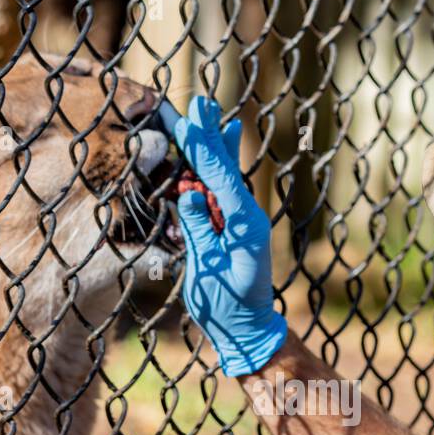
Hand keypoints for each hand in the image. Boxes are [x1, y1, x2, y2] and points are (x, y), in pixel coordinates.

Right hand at [167, 96, 286, 376]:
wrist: (246, 331)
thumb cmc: (227, 307)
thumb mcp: (210, 270)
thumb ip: (200, 231)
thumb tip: (189, 194)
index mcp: (243, 224)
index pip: (219, 178)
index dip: (202, 148)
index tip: (187, 120)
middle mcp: (244, 216)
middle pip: (223, 168)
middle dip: (208, 135)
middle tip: (200, 102)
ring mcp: (239, 221)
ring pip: (222, 175)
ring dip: (211, 144)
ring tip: (207, 113)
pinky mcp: (231, 228)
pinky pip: (221, 191)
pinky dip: (216, 167)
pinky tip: (224, 143)